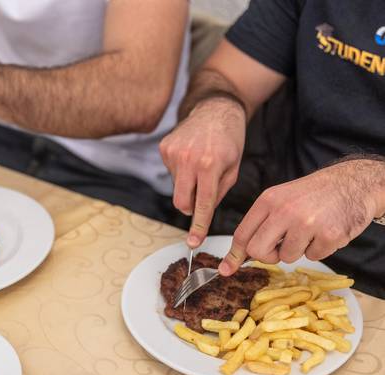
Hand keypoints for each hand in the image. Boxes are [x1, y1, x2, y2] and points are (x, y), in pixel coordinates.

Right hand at [159, 97, 245, 247]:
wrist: (215, 109)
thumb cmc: (229, 139)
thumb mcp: (233, 168)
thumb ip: (218, 193)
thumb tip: (202, 211)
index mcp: (210, 165)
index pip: (202, 204)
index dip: (198, 226)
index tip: (193, 242)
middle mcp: (188, 159)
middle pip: (181, 202)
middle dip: (190, 206)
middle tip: (200, 197)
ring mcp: (173, 153)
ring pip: (177, 186)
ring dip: (188, 183)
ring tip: (200, 164)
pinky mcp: (164, 148)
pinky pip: (171, 172)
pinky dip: (181, 170)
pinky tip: (191, 156)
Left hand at [219, 159, 384, 275]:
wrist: (354, 183)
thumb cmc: (314, 194)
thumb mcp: (281, 198)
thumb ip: (261, 222)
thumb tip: (239, 254)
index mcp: (268, 200)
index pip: (242, 233)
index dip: (234, 255)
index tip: (226, 269)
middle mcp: (284, 211)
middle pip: (258, 251)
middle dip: (268, 256)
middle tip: (281, 247)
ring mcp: (307, 223)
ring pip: (286, 257)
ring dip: (298, 250)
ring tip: (310, 231)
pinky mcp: (329, 235)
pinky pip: (313, 257)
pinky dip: (319, 249)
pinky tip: (325, 231)